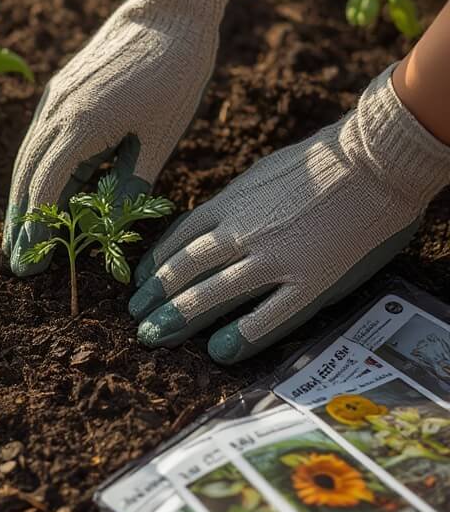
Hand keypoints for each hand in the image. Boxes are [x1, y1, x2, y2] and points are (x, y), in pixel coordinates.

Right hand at [3, 0, 237, 274]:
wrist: (170, 8)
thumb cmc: (175, 72)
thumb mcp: (159, 136)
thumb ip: (131, 183)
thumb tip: (108, 228)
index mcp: (80, 125)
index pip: (46, 191)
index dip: (35, 232)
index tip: (29, 266)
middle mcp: (58, 112)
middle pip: (26, 177)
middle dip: (19, 223)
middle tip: (16, 263)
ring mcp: (56, 98)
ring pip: (28, 157)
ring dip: (21, 199)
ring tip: (19, 235)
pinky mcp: (62, 89)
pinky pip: (40, 137)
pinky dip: (35, 170)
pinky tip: (41, 189)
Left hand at [129, 66, 449, 361]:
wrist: (374, 159)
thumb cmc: (322, 160)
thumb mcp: (262, 172)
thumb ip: (235, 201)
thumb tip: (215, 222)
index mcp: (230, 203)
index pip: (178, 239)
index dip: (155, 266)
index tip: (139, 284)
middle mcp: (241, 232)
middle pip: (184, 270)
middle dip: (155, 297)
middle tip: (136, 320)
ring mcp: (273, 259)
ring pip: (211, 294)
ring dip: (179, 318)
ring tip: (154, 336)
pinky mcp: (308, 282)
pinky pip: (266, 318)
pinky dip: (238, 337)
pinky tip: (218, 352)